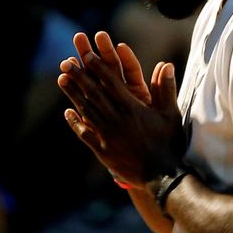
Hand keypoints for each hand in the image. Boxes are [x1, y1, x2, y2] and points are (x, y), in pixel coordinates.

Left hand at [57, 31, 184, 188]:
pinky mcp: (102, 149)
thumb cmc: (168, 143)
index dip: (98, 67)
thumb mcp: (170, 114)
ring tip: (62, 79)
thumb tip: (166, 64)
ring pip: (86, 110)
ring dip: (73, 94)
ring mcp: (108, 135)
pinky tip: (67, 112)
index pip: (112, 82)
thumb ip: (166, 88)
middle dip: (79, 76)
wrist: (162, 176)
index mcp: (133, 108)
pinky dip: (75, 122)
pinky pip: (85, 133)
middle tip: (66, 63)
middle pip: (94, 93)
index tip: (87, 55)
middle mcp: (117, 119)